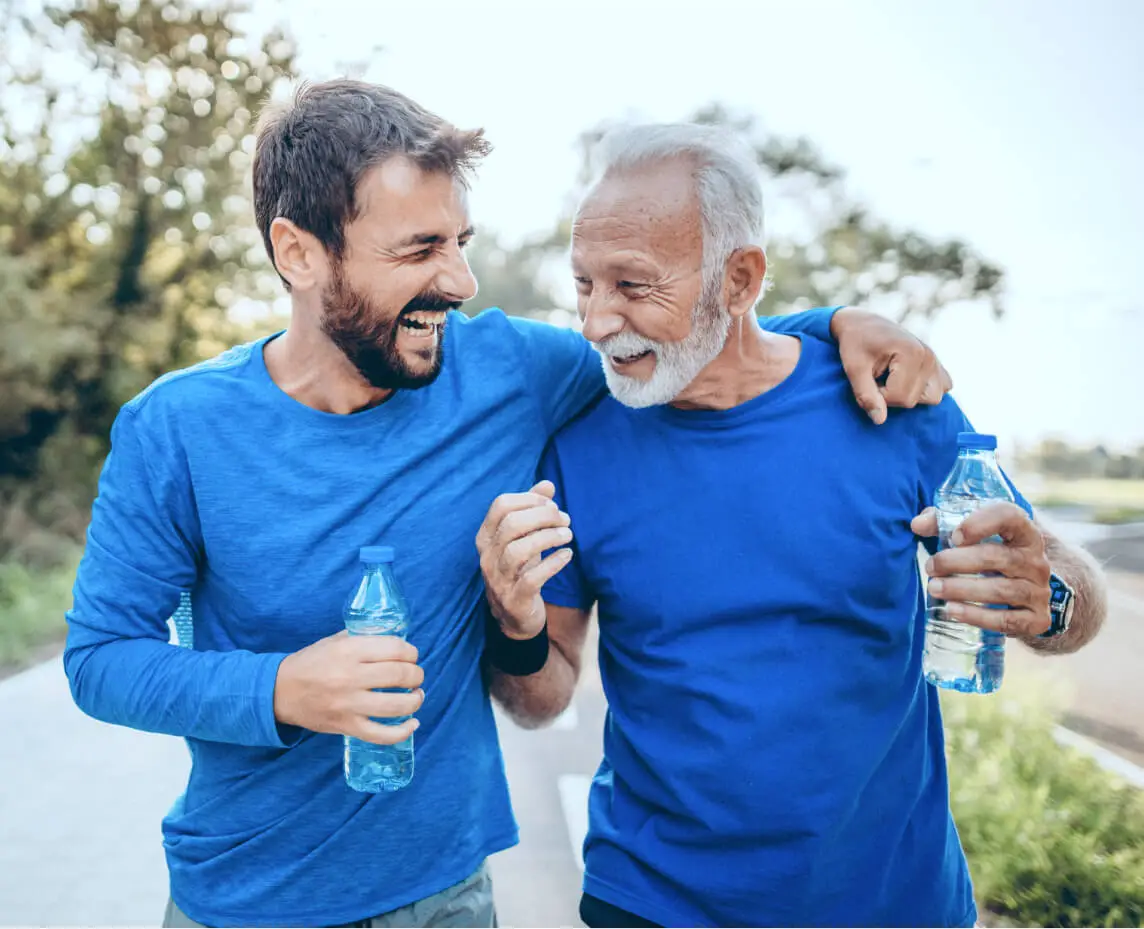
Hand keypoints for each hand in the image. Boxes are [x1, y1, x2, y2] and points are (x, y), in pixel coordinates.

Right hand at [273, 631, 424, 744]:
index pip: (395, 649)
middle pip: (399, 676)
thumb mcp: (336, 641)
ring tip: (417, 695)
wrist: (280, 692)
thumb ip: (364, 639)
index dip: (411, 652)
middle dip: (416, 675)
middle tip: (415, 675)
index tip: (412, 656)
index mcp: (349, 651)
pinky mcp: (347, 726)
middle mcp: (350, 677)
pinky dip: (402, 732)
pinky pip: (381, 735)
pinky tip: (413, 724)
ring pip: (396, 706)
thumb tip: (397, 641)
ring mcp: (349, 705)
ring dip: (415, 700)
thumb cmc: (312, 662)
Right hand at [475, 480, 573, 638]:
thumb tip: (548, 484)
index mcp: (486, 537)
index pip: (501, 505)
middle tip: (565, 520)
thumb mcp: (523, 538)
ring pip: (518, 551)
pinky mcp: (514, 599)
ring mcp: (498, 579)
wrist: (515, 616)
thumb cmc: (520, 569)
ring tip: (567, 535)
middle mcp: (487, 556)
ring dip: (548, 538)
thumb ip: (532, 510)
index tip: (552, 504)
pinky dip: (552, 563)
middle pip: (511, 525)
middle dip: (543, 516)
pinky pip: (532, 578)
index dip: (529, 499)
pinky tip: (567, 555)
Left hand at [831, 307, 952, 424]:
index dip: (878, 396)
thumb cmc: (855, 344)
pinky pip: (942, 387)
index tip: (868, 380)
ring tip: (891, 380)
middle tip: (877, 378)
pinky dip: (924, 389)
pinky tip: (905, 380)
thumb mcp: (854, 369)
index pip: (900, 398)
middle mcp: (929, 356)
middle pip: (913, 400)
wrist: (862, 324)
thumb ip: (866, 395)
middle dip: (890, 396)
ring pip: (932, 398)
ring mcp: (935, 360)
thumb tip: (880, 421)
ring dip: (909, 395)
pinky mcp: (937, 364)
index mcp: (912, 353)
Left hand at [912, 503, 1051, 636]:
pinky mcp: (1037, 619)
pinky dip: (977, 617)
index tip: (954, 536)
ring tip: (934, 588)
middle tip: (930, 567)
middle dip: (957, 562)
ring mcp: (1040, 591)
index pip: (1009, 516)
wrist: (1024, 593)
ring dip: (963, 589)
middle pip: (998, 557)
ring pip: (1002, 590)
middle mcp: (1037, 560)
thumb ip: (943, 523)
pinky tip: (952, 611)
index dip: (980, 523)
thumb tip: (917, 524)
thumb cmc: (990, 555)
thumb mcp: (972, 534)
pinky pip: (1007, 620)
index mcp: (1023, 532)